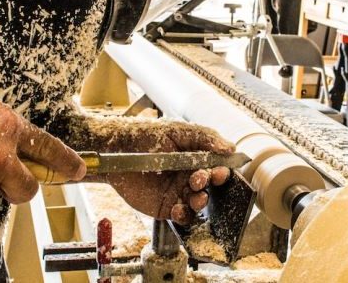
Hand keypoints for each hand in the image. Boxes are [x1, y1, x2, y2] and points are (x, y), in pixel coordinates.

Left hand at [91, 119, 234, 224]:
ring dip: (201, 201)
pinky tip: (179, 209)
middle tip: (200, 178)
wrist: (117, 149)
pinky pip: (182, 216)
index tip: (221, 171)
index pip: (216, 167)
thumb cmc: (147, 135)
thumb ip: (205, 137)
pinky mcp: (165, 206)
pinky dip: (184, 216)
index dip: (221, 171)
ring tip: (196, 196)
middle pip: (209, 186)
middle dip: (210, 184)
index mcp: (195, 158)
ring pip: (199, 203)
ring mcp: (178, 192)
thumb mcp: (178, 131)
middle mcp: (189, 176)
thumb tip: (230, 147)